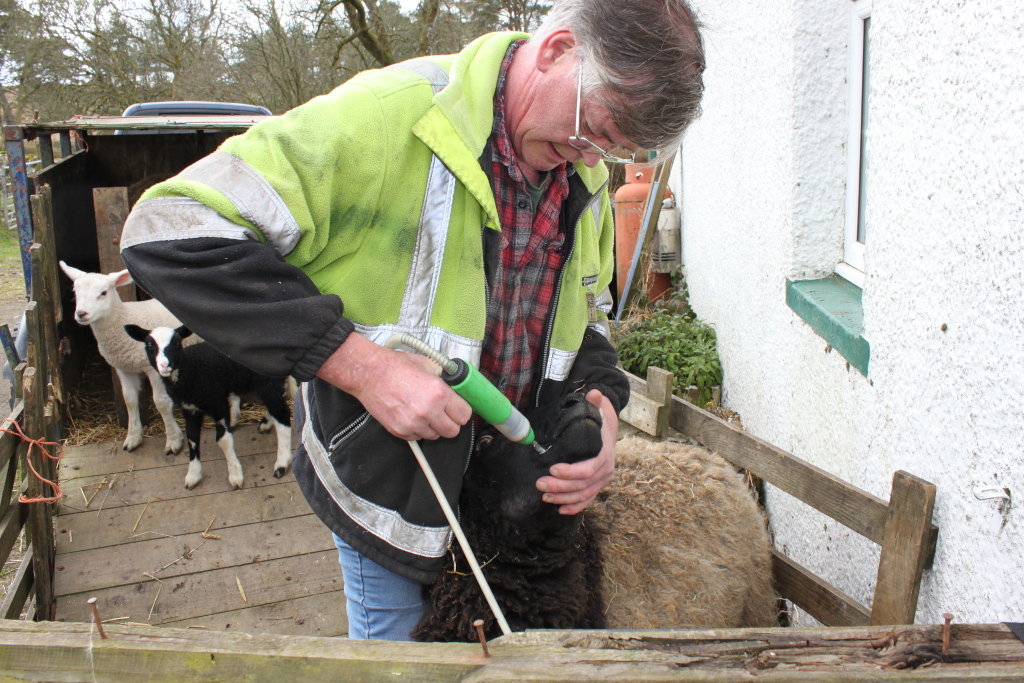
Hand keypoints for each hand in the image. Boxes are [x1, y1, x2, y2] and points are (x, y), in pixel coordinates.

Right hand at [316, 333, 471, 440]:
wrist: (369, 374)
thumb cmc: (396, 367)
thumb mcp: (428, 365)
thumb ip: (446, 378)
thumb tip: (460, 386)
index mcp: (439, 393)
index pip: (464, 415)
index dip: (462, 411)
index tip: (458, 408)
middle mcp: (428, 411)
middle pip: (453, 431)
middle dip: (451, 422)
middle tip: (444, 412)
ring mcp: (413, 423)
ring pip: (435, 436)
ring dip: (433, 427)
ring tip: (424, 411)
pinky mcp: (400, 431)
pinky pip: (417, 437)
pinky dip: (417, 429)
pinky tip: (411, 414)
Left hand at [535, 389, 616, 514]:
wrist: (609, 431)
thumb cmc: (599, 421)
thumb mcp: (598, 411)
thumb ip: (594, 403)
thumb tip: (594, 392)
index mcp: (605, 454)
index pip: (589, 468)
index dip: (571, 472)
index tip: (552, 469)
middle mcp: (606, 470)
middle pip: (583, 484)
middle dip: (561, 487)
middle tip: (540, 484)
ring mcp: (602, 481)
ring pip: (583, 495)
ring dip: (563, 498)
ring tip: (544, 496)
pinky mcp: (596, 486)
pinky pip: (587, 500)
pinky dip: (574, 507)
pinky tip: (560, 509)